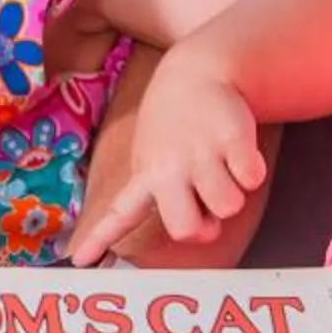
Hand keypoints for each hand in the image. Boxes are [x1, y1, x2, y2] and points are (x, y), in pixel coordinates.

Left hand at [69, 54, 264, 265]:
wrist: (198, 70)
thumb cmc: (178, 125)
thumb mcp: (156, 155)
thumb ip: (169, 194)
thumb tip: (201, 233)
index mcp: (146, 175)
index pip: (120, 215)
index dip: (100, 240)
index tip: (79, 262)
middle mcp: (168, 167)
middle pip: (189, 230)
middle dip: (206, 226)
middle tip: (207, 201)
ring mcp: (199, 153)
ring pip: (228, 207)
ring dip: (233, 191)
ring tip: (221, 162)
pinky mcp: (231, 139)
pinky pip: (252, 180)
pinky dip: (252, 171)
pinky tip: (238, 147)